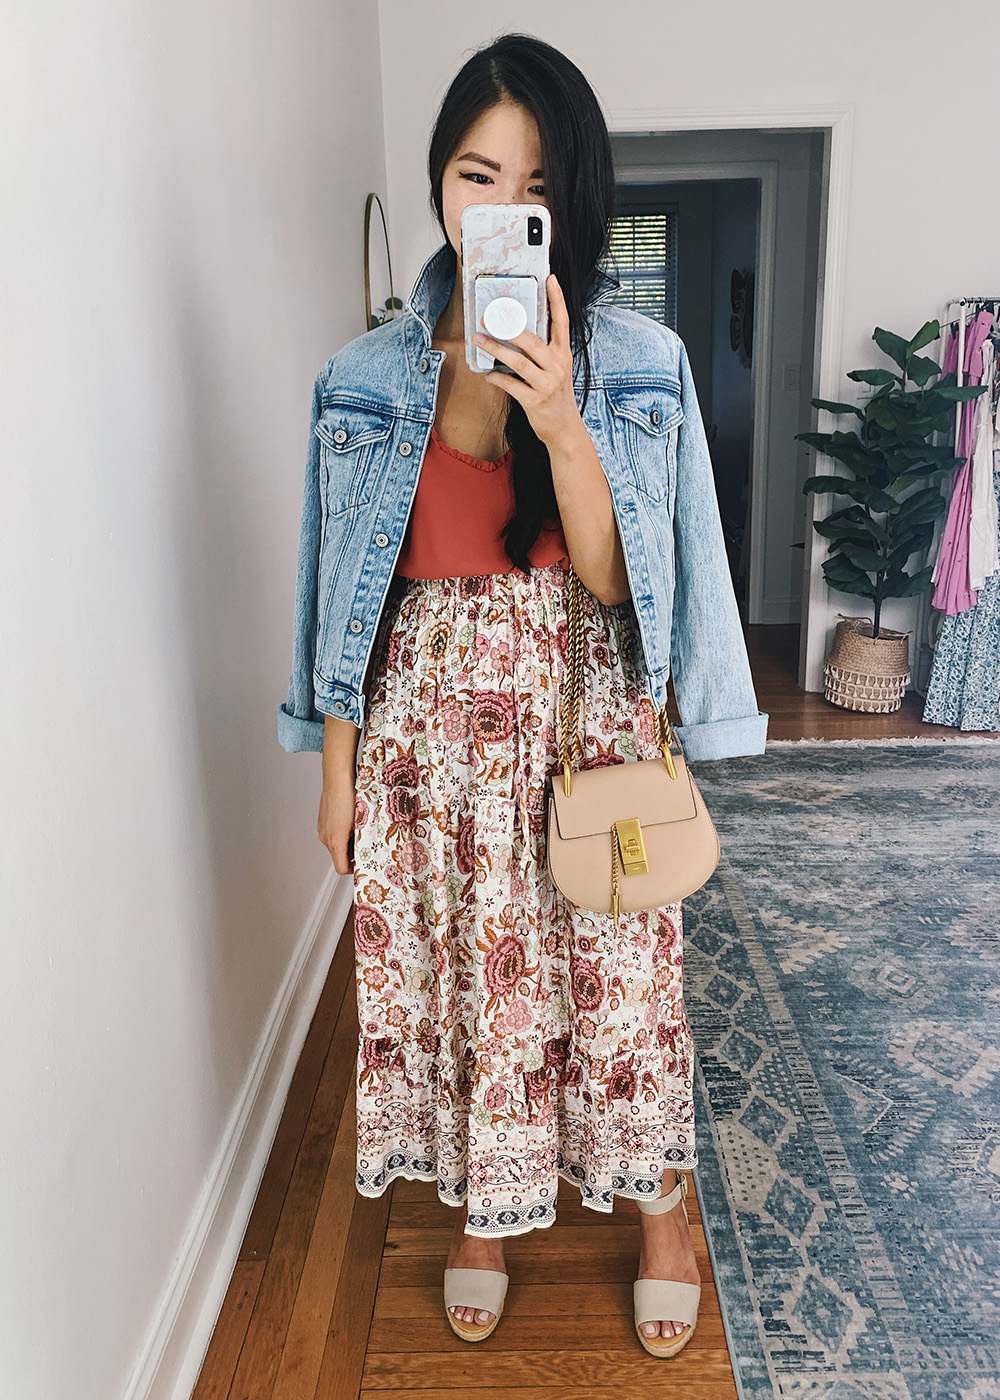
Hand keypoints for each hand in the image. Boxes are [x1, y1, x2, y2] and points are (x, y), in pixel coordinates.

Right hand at [318, 772, 356, 874]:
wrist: (337, 777)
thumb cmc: (348, 795)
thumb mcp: (361, 821)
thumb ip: (362, 839)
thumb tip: (368, 848)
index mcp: (335, 840)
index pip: (341, 868)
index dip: (353, 870)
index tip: (363, 865)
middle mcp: (325, 837)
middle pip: (339, 857)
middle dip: (353, 854)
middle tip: (366, 844)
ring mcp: (323, 828)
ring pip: (336, 844)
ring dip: (348, 842)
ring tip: (360, 829)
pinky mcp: (323, 821)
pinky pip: (333, 833)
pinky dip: (343, 832)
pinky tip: (352, 820)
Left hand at [474, 273, 583, 448]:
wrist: (565, 429)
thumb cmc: (555, 396)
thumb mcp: (556, 370)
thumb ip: (542, 352)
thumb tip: (515, 332)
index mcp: (563, 354)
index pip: (562, 322)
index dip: (557, 300)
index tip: (550, 279)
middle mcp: (557, 366)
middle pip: (531, 340)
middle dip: (507, 327)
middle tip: (487, 318)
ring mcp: (547, 384)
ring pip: (517, 361)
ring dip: (494, 349)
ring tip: (478, 340)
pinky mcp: (535, 402)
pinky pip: (511, 386)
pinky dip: (496, 379)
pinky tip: (487, 375)